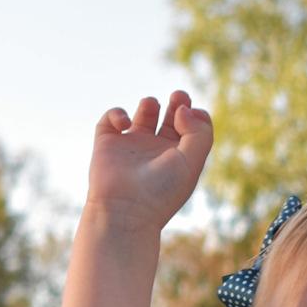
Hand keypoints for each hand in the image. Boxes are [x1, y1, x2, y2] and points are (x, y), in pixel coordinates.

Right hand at [85, 90, 210, 230]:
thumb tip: (182, 109)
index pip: (192, 127)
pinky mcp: (107, 143)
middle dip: (177, 101)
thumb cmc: (161, 190)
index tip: (191, 116)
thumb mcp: (192, 162)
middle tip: (178, 96)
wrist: (124, 210)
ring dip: (149, 103)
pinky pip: (110, 119)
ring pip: (143, 114)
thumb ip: (199, 131)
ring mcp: (131, 146)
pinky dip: (117, 113)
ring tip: (150, 108)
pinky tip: (125, 125)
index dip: (196, 115)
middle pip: (171, 116)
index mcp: (179, 156)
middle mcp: (156, 150)